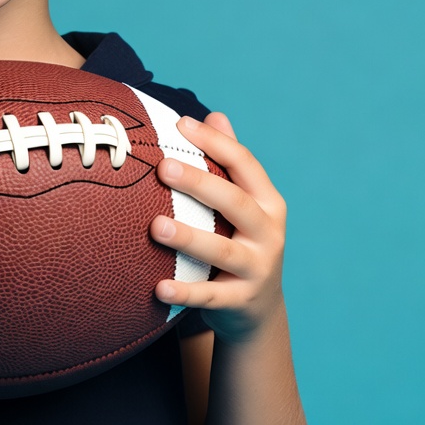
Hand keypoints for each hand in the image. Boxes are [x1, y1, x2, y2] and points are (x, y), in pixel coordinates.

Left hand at [149, 113, 287, 344]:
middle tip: (163, 167)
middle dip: (200, 182)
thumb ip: (230, 162)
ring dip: (188, 238)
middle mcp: (269, 233)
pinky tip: (158, 288)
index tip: (180, 123)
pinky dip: (185, 292)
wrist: (259, 310)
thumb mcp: (245, 202)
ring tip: (155, 226)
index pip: (244, 163)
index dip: (214, 142)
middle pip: (234, 202)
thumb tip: (214, 114)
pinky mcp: (241, 301)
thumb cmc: (241, 240)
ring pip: (222, 251)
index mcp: (268, 202)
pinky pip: (210, 297)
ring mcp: (257, 269)